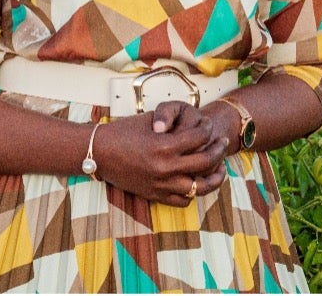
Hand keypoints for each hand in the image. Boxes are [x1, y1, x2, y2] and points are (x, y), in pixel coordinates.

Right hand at [92, 102, 228, 206]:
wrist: (99, 152)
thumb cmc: (123, 132)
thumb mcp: (150, 121)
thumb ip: (174, 125)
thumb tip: (194, 126)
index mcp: (165, 145)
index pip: (199, 138)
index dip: (208, 129)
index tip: (209, 126)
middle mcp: (166, 167)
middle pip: (205, 161)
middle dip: (218, 150)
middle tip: (222, 143)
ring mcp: (161, 184)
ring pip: (200, 187)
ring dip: (213, 177)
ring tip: (219, 169)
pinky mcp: (155, 195)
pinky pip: (183, 200)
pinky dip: (193, 192)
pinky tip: (196, 182)